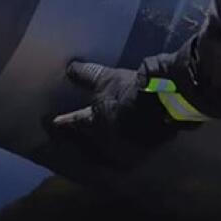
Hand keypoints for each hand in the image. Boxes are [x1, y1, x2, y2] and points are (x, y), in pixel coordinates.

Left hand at [48, 60, 180, 167]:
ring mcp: (130, 149)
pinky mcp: (149, 148)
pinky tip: (123, 138)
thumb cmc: (131, 90)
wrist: (168, 101)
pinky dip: (121, 145)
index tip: (52, 123)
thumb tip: (70, 69)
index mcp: (96, 125)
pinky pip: (128, 150)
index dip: (63, 121)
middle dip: (78, 141)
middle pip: (90, 145)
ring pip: (108, 151)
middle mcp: (109, 143)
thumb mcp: (107, 79)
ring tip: (94, 142)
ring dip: (99, 147)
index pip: (75, 122)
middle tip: (66, 139)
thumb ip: (87, 76)